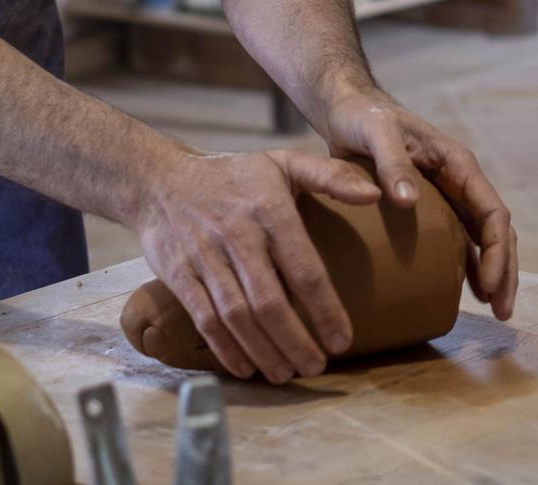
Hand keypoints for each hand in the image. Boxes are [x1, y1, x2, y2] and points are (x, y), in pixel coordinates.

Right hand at [137, 148, 377, 382]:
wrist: (161, 179)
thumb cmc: (234, 175)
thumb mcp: (284, 163)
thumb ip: (332, 176)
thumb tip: (376, 195)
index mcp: (270, 210)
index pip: (304, 268)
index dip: (324, 310)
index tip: (343, 340)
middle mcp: (237, 235)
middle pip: (270, 301)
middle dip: (296, 341)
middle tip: (317, 367)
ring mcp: (205, 257)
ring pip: (237, 316)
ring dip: (264, 351)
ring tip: (287, 373)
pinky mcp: (179, 275)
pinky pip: (205, 318)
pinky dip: (226, 348)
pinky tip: (246, 367)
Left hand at [320, 86, 518, 320]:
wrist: (346, 109)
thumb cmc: (363, 116)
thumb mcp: (377, 133)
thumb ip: (393, 163)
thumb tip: (408, 202)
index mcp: (458, 164)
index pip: (493, 213)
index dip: (498, 251)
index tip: (491, 285)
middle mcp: (460, 181)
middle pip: (496, 231)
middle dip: (505, 270)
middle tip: (502, 311)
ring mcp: (447, 195)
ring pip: (482, 238)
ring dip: (492, 271)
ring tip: (492, 308)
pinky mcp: (429, 207)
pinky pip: (458, 239)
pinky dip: (467, 265)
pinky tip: (464, 291)